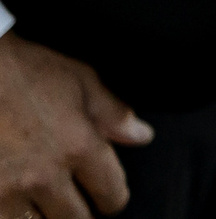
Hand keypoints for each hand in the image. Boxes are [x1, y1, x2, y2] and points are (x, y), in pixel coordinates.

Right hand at [0, 34, 149, 217]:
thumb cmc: (23, 72)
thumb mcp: (80, 82)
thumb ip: (113, 113)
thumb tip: (141, 136)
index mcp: (77, 146)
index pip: (111, 194)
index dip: (113, 198)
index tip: (108, 196)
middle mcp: (44, 175)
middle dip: (81, 211)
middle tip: (76, 201)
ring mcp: (6, 190)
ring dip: (45, 217)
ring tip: (46, 204)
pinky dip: (14, 215)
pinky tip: (18, 205)